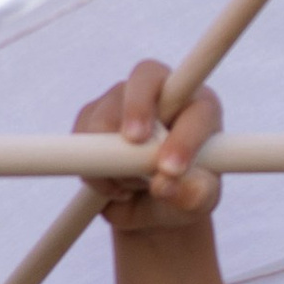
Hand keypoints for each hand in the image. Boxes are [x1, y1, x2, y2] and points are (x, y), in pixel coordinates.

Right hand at [74, 60, 222, 235]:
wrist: (150, 207)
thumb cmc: (184, 197)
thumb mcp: (199, 204)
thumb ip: (194, 196)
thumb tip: (171, 186)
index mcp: (201, 110)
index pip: (196, 110)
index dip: (183, 137)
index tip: (170, 171)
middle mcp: (164, 95)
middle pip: (146, 76)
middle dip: (138, 107)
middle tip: (134, 139)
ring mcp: (124, 101)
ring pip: (107, 111)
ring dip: (112, 152)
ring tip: (132, 186)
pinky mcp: (93, 116)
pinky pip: (82, 131)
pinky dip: (91, 164)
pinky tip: (114, 184)